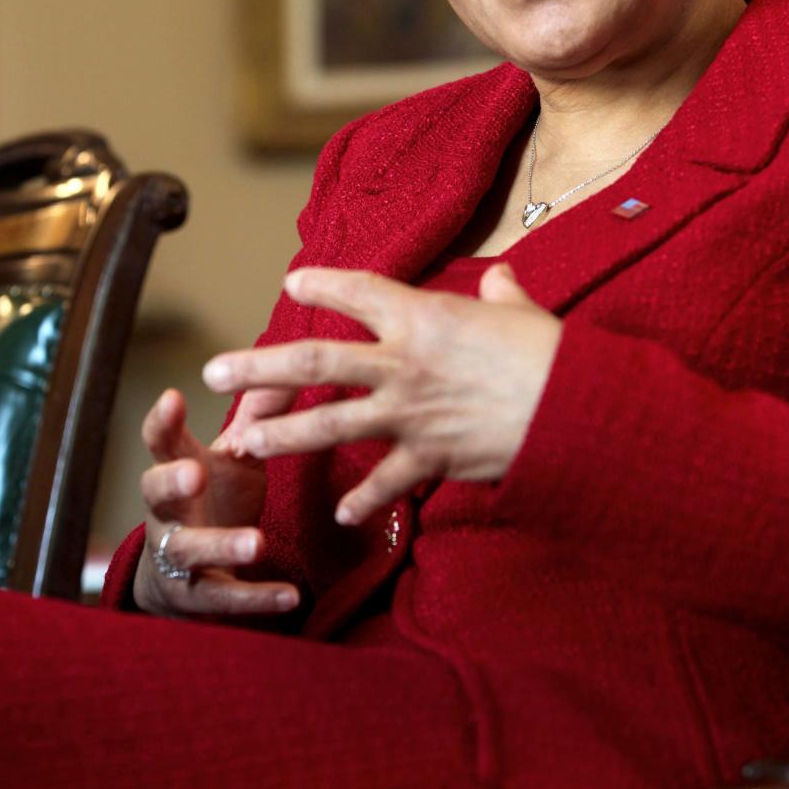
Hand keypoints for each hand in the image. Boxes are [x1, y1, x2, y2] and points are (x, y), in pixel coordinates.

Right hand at [132, 388, 299, 618]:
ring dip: (221, 545)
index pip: (161, 441)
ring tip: (257, 542)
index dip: (161, 421)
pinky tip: (291, 596)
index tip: (173, 397)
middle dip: (172, 482)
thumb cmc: (216, 498)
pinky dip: (256, 598)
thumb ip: (258, 417)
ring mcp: (178, 557)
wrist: (186, 577)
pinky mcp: (197, 598)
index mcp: (178, 468)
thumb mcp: (235, 457)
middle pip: (155, 493)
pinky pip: (222, 600)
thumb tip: (292, 369)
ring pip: (188, 551)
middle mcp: (168, 512)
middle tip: (195, 473)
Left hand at [203, 262, 561, 525]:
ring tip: (240, 442)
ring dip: (279, 434)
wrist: (574, 410)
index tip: (292, 282)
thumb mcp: (521, 311)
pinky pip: (382, 482)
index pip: (358, 292)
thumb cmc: (550, 352)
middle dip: (258, 366)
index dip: (322, 283)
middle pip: (314, 361)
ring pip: (328, 424)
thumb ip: (499, 293)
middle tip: (214, 371)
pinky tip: (338, 512)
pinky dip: (360, 498)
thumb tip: (500, 275)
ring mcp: (409, 414)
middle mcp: (403, 363)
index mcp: (423, 317)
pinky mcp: (429, 457)